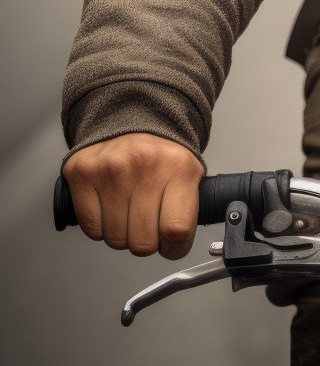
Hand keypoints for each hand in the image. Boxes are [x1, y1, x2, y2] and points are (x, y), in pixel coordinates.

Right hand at [63, 133, 203, 259]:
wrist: (135, 118)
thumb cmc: (163, 155)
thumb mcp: (190, 175)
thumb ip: (189, 211)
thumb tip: (177, 245)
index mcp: (180, 167)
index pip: (176, 231)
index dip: (173, 248)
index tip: (170, 244)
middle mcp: (145, 165)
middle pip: (143, 242)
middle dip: (146, 241)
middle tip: (148, 223)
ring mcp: (112, 168)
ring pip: (116, 239)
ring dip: (122, 234)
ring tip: (128, 210)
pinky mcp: (83, 172)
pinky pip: (91, 228)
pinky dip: (100, 227)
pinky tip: (109, 207)